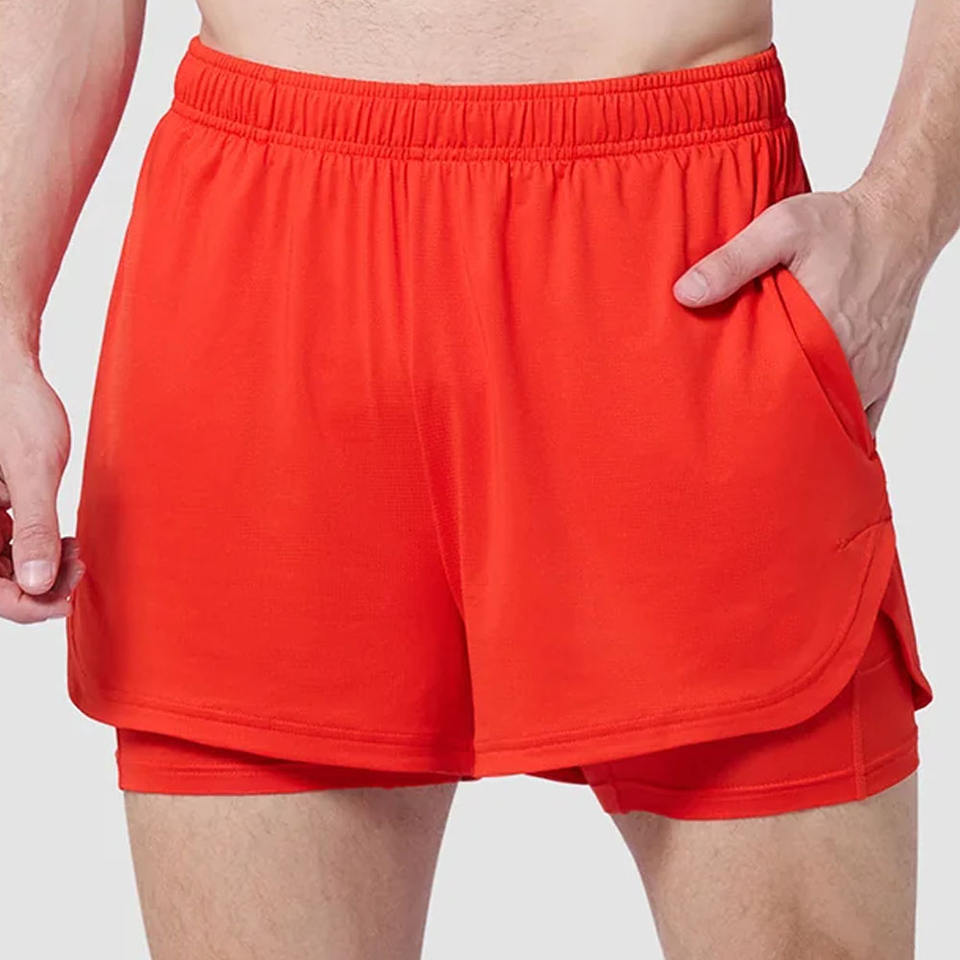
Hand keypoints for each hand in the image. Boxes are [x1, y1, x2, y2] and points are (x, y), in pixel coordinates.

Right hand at [0, 353, 83, 622]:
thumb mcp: (33, 471)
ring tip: (79, 556)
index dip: (27, 606)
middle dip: (41, 587)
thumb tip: (39, 584)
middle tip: (81, 571)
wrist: (13, 375)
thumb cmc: (15, 410)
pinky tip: (70, 544)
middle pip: (0, 584)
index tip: (68, 600)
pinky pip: (12, 547)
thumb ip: (36, 529)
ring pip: (7, 569)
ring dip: (44, 572)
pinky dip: (42, 552)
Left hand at [673, 182, 931, 434]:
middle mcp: (850, 360)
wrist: (898, 221)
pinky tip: (804, 422)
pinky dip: (834, 421)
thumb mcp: (781, 228)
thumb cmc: (840, 224)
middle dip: (769, 419)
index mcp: (821, 333)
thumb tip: (685, 292)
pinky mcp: (880, 371)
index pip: (778, 392)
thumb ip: (733, 261)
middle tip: (733, 423)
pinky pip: (860, 414)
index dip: (747, 407)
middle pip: (802, 411)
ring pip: (830, 416)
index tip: (719, 413)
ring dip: (799, 419)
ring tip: (763, 422)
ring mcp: (869, 371)